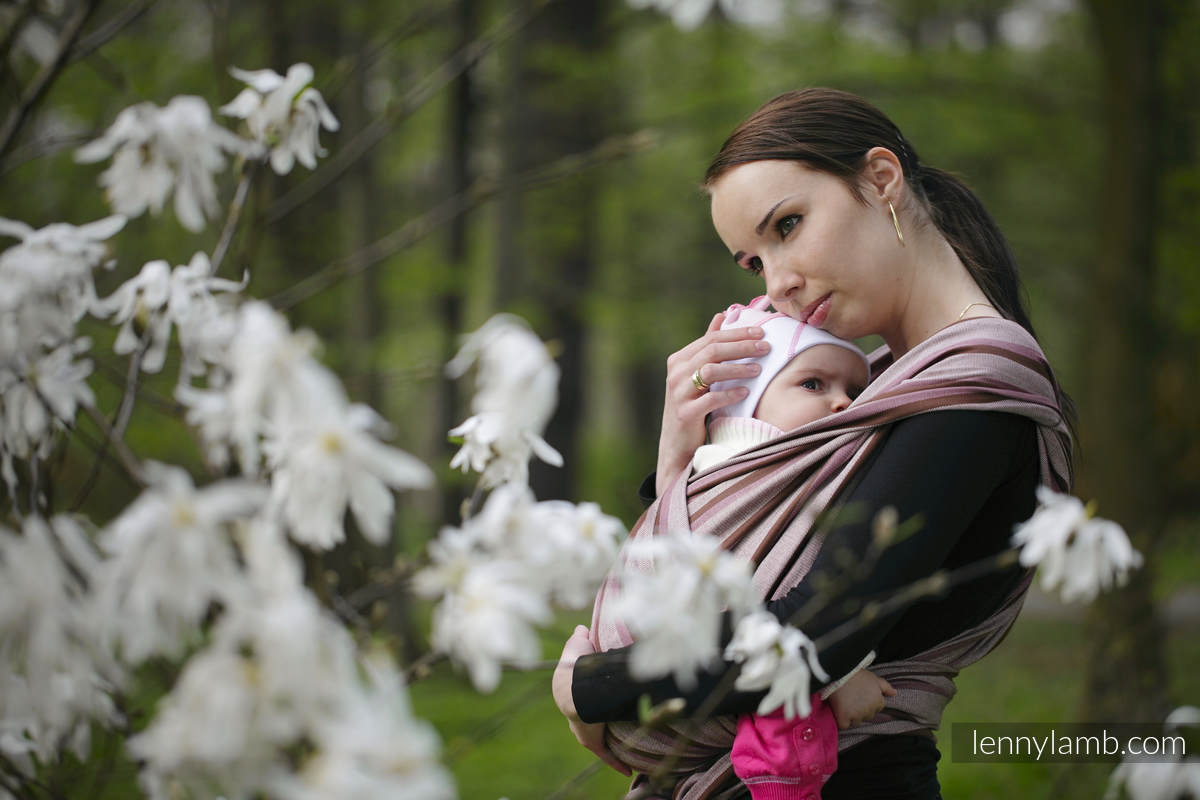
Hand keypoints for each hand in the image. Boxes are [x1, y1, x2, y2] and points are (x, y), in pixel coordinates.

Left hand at [552, 625, 631, 775]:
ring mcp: (585, 729)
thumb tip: (582, 629)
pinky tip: (627, 770)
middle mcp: (577, 716)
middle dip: (600, 724)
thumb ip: (580, 639)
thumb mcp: (578, 647)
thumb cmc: (576, 665)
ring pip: (600, 739)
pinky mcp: (593, 740)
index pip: (581, 700)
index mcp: (572, 695)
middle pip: (590, 722)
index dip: (590, 700)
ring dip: (611, 742)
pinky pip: (606, 754)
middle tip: (615, 724)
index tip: (598, 702)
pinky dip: (616, 762)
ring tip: (627, 746)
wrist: (574, 687)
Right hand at [655, 312, 766, 492]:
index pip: (711, 338)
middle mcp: (676, 373)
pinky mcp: (685, 413)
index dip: (738, 334)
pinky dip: (730, 393)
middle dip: (742, 347)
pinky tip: (746, 392)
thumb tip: (722, 315)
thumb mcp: (697, 375)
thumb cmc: (692, 405)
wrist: (677, 444)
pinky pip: (711, 399)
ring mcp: (678, 393)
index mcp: (679, 360)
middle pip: (712, 350)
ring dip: (738, 368)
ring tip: (758, 370)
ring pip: (710, 370)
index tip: (762, 333)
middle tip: (766, 348)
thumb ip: (707, 346)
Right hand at [826, 669, 896, 729]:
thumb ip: (885, 686)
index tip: (859, 696)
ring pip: (856, 722)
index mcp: (878, 702)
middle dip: (860, 710)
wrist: (838, 671)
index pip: (875, 709)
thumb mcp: (873, 677)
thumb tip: (894, 693)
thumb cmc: (856, 674)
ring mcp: (857, 715)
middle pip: (866, 716)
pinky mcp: (844, 718)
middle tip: (851, 698)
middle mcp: (870, 710)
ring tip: (844, 703)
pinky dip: (841, 720)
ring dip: (851, 716)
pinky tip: (839, 710)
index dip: (866, 703)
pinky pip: (844, 725)